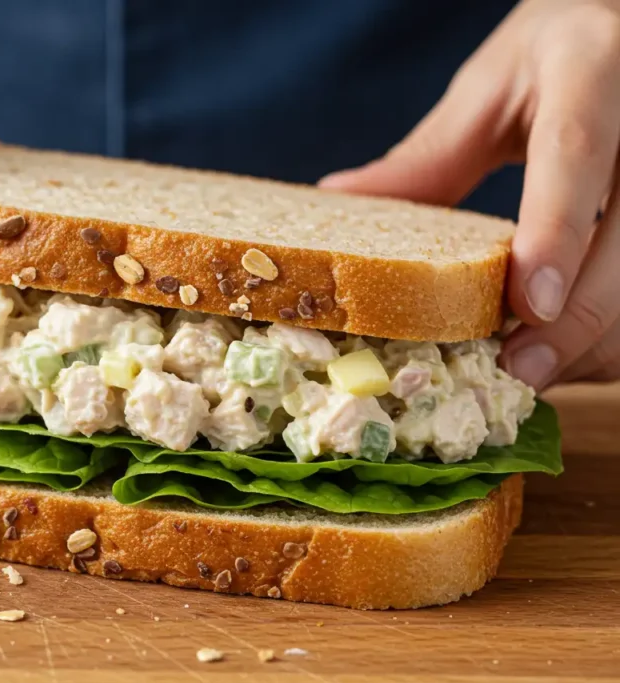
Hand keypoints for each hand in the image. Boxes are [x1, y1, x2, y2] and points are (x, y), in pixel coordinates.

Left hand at [320, 0, 619, 388]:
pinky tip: (568, 348)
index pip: (576, 154)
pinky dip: (612, 329)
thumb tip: (339, 202)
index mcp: (590, 68)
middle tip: (519, 374)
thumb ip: (429, 156)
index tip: (526, 307)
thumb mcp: (488, 88)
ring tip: (536, 371)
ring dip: (596, 336)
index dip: (556, 234)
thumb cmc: (550, 58)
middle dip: (579, 318)